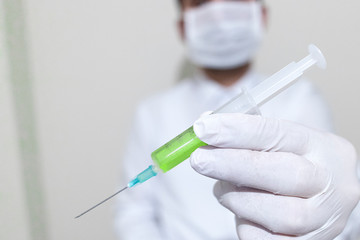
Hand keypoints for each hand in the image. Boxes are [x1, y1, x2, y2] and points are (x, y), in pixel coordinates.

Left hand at [190, 113, 359, 238]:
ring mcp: (323, 219)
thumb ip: (246, 135)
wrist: (324, 198)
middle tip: (199, 159)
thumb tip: (203, 129)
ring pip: (279, 214)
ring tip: (223, 187)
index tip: (204, 129)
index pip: (280, 134)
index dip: (239, 131)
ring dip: (237, 199)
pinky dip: (245, 223)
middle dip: (233, 165)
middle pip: (285, 174)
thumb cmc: (294, 163)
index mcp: (323, 148)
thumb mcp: (281, 143)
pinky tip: (242, 210)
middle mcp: (330, 184)